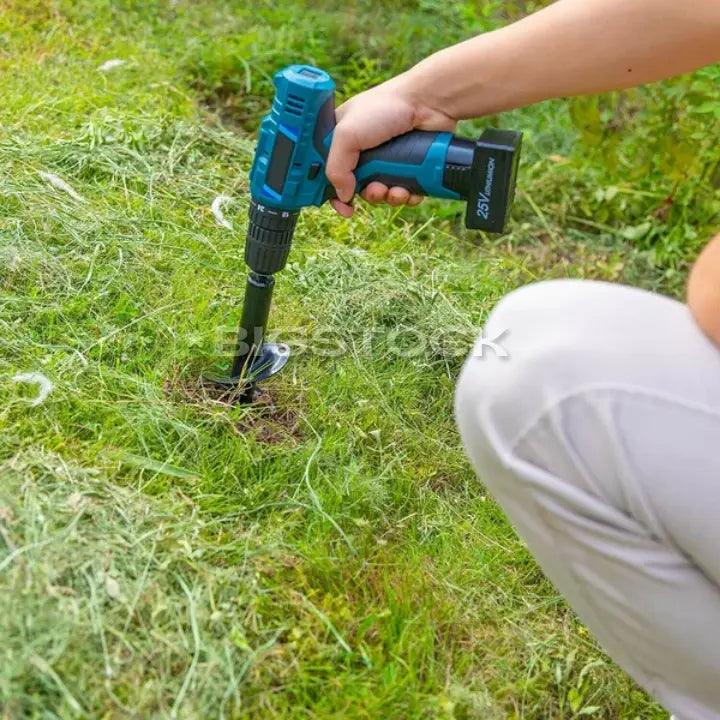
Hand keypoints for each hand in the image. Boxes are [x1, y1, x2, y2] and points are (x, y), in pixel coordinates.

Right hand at [325, 71, 456, 216]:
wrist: (428, 103)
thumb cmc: (385, 107)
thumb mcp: (346, 134)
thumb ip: (336, 168)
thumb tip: (343, 196)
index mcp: (343, 141)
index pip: (331, 173)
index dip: (334, 192)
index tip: (342, 206)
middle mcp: (364, 152)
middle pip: (358, 189)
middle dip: (368, 195)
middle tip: (376, 189)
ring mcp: (387, 160)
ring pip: (382, 194)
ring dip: (388, 198)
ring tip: (395, 189)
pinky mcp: (409, 167)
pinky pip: (404, 193)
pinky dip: (407, 196)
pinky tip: (410, 189)